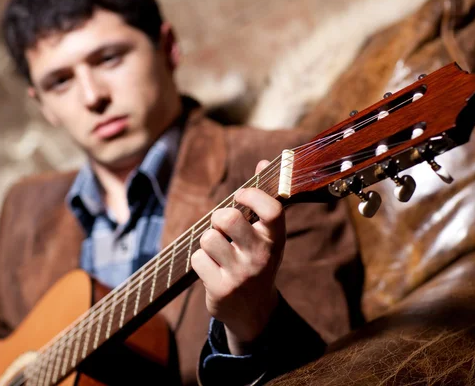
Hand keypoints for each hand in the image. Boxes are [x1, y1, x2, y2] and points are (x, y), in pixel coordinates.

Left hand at [192, 160, 284, 354]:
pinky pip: (198, 258)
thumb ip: (263, 199)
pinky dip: (201, 261)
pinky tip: (213, 270)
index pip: (271, 210)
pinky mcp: (221, 289)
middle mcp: (261, 257)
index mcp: (276, 240)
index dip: (251, 195)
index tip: (240, 194)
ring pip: (208, 237)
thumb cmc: (257, 261)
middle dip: (219, 218)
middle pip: (227, 218)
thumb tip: (262, 162)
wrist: (253, 312)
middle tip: (223, 227)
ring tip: (219, 252)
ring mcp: (241, 275)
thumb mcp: (266, 235)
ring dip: (209, 241)